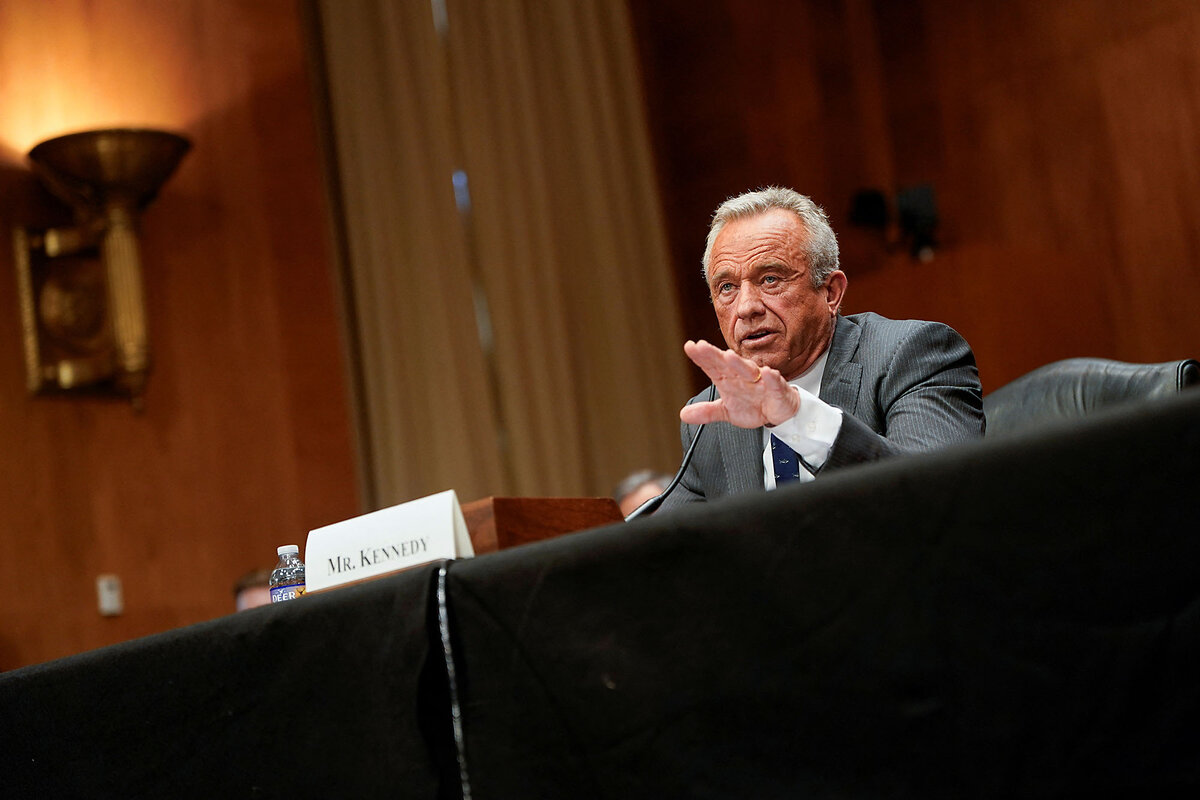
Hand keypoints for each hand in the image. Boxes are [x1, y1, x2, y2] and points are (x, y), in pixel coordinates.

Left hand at [680, 340, 800, 427]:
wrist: (778, 411)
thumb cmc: (752, 404)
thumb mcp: (726, 410)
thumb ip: (706, 412)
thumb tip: (683, 414)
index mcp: (728, 378)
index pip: (712, 365)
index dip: (701, 357)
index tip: (689, 347)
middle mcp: (742, 375)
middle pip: (726, 363)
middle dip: (714, 354)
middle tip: (701, 346)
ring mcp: (760, 380)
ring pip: (748, 370)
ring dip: (739, 363)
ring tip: (728, 356)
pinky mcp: (777, 389)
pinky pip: (774, 383)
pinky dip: (771, 378)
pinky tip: (767, 373)